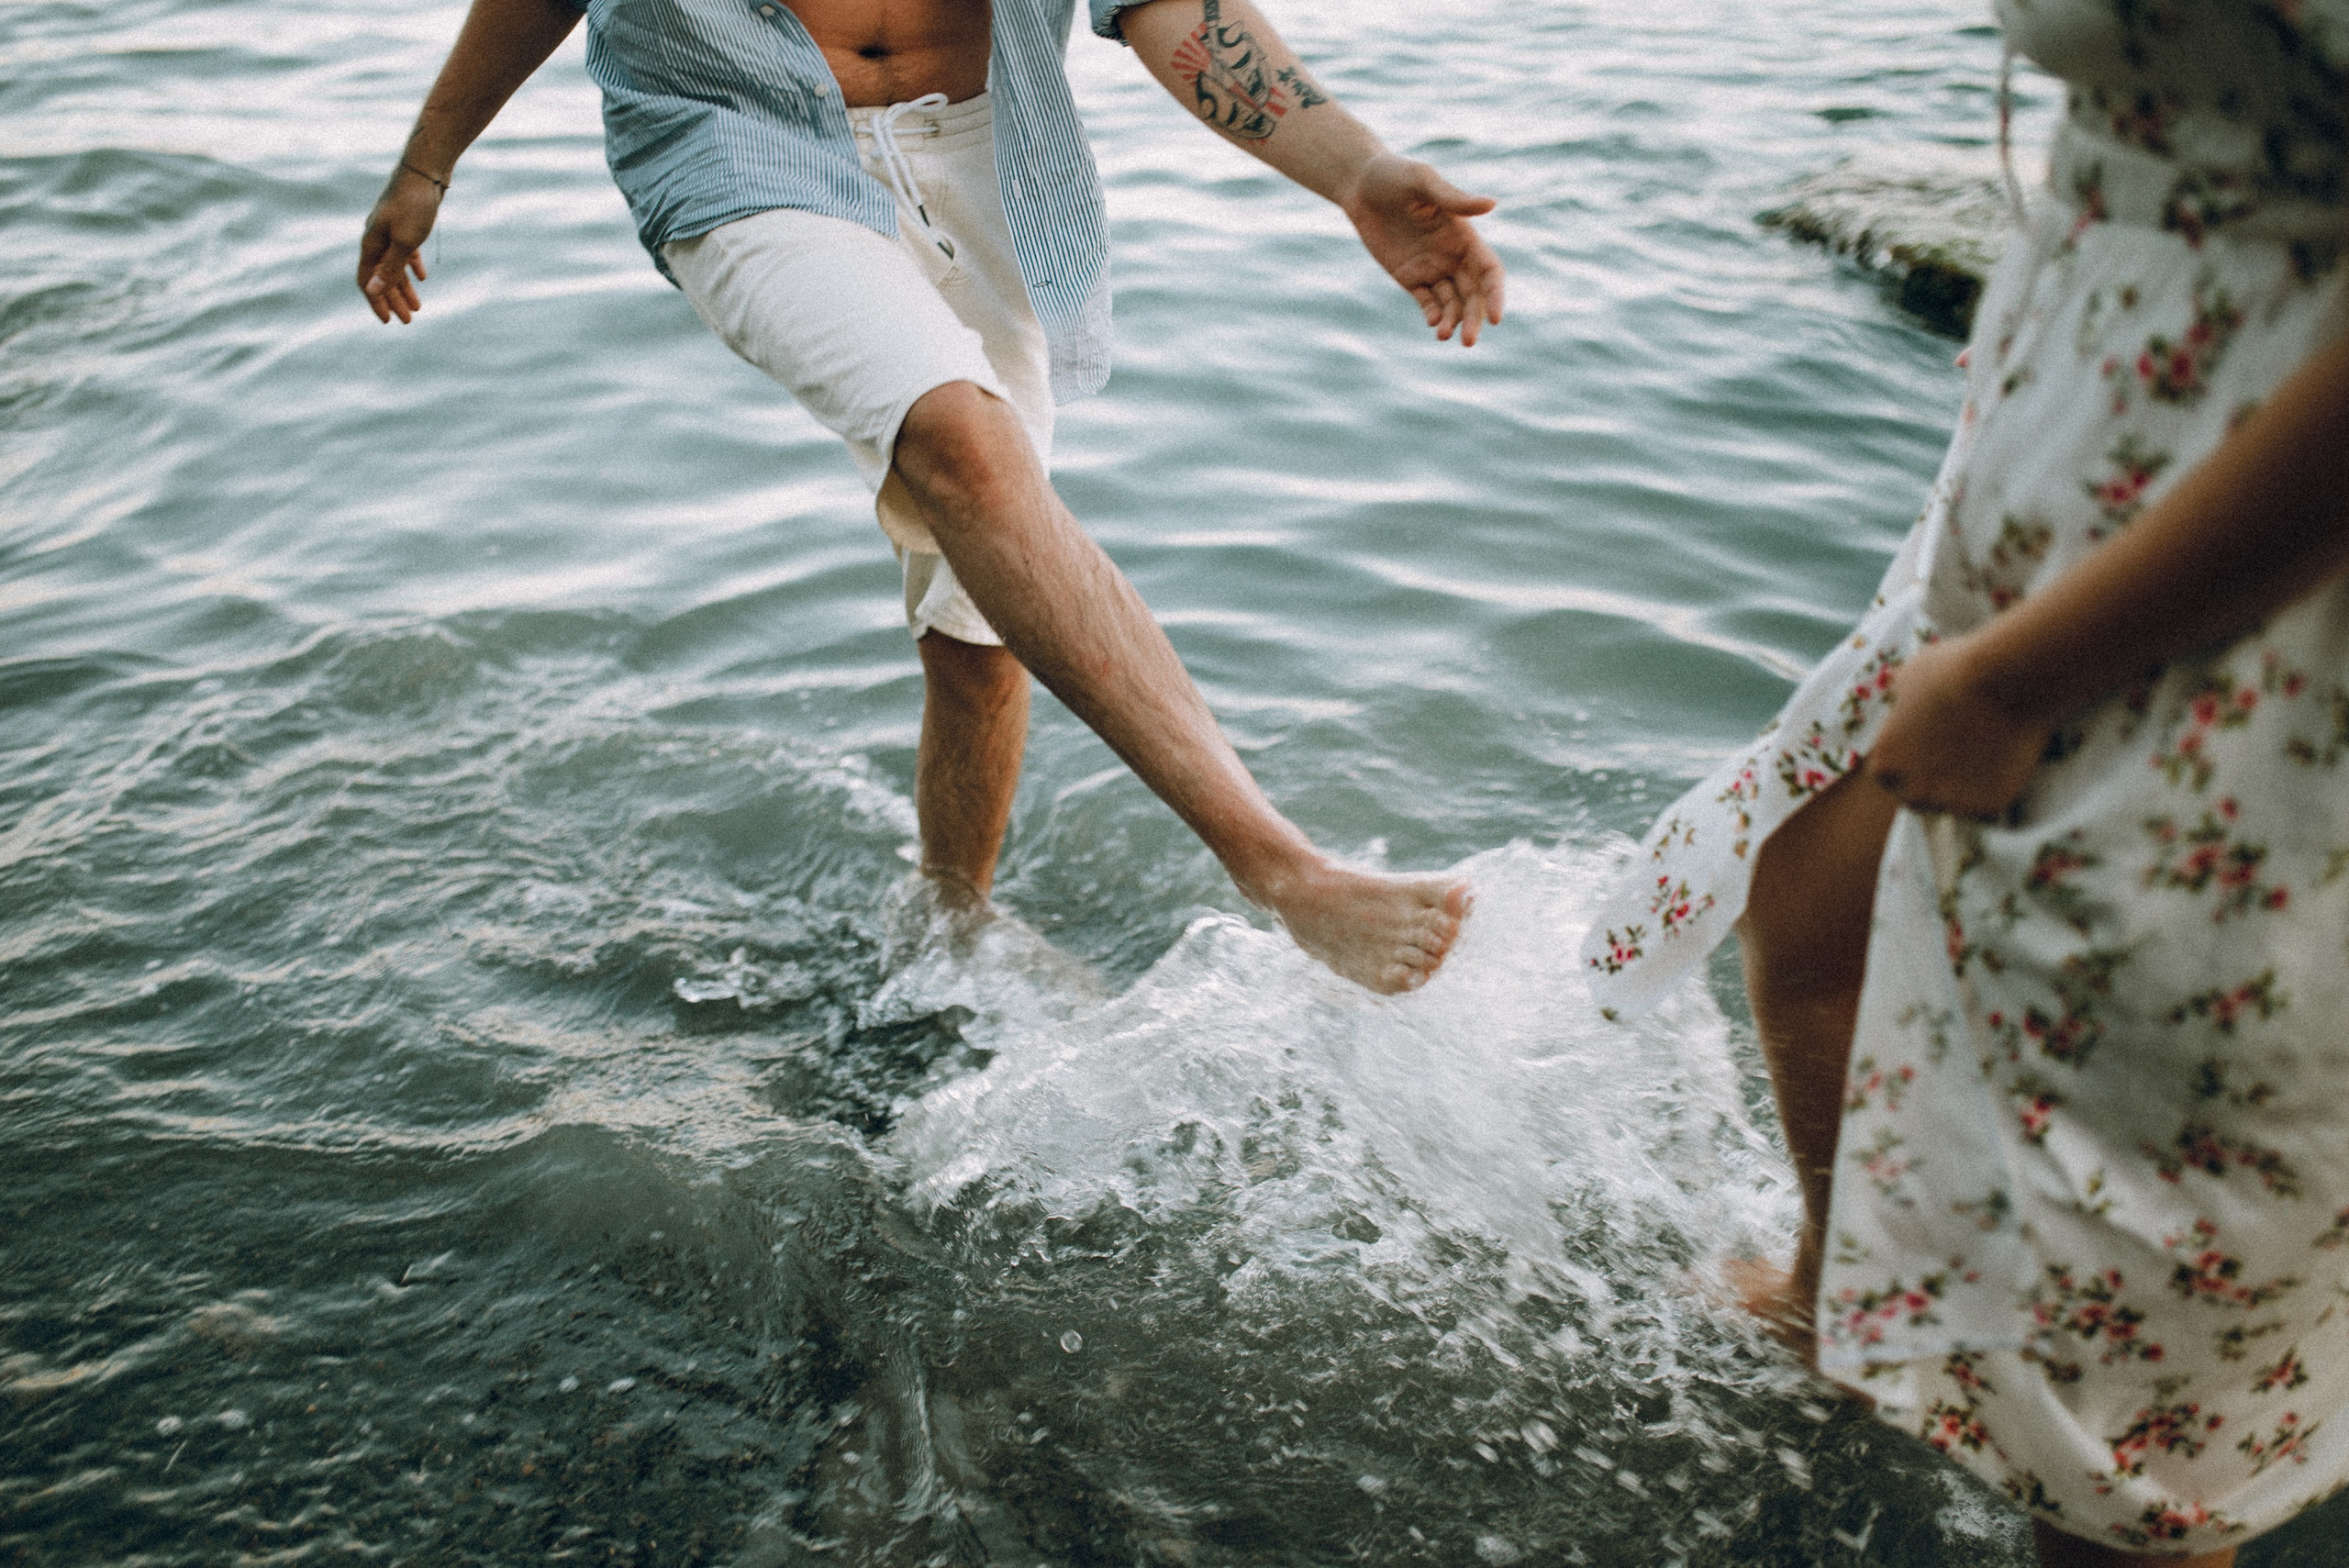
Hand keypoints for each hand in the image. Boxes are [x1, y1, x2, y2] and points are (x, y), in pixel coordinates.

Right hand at [357, 169, 442, 323]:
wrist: (425, 170)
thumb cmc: (414, 205)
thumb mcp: (404, 241)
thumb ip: (389, 267)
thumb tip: (371, 291)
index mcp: (371, 243)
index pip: (366, 280)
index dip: (375, 301)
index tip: (387, 321)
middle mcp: (376, 237)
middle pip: (381, 276)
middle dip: (394, 299)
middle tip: (409, 321)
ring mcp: (390, 229)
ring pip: (394, 265)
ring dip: (404, 287)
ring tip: (417, 307)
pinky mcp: (405, 223)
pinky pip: (405, 251)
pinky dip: (412, 265)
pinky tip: (422, 277)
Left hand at [1340, 152, 1504, 345]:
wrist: (1359, 184)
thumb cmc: (1394, 174)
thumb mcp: (1422, 182)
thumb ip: (1453, 198)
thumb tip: (1492, 204)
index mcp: (1464, 235)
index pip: (1489, 270)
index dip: (1496, 294)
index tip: (1495, 318)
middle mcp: (1453, 255)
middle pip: (1473, 294)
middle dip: (1474, 318)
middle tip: (1469, 341)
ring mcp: (1432, 267)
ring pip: (1452, 303)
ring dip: (1453, 322)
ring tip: (1441, 335)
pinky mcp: (1410, 277)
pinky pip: (1427, 302)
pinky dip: (1433, 315)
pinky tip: (1432, 324)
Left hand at [1865, 635, 2056, 821]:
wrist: (2005, 679)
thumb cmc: (1953, 670)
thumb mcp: (1907, 680)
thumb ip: (1901, 708)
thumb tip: (1904, 709)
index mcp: (1885, 762)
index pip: (1889, 775)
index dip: (1909, 763)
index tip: (1928, 750)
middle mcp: (1912, 790)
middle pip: (1918, 795)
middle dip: (1933, 780)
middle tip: (1959, 754)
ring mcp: (1950, 803)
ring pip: (1954, 803)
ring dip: (1965, 786)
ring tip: (1986, 751)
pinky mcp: (1987, 807)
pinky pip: (1989, 804)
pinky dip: (1997, 786)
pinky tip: (2006, 758)